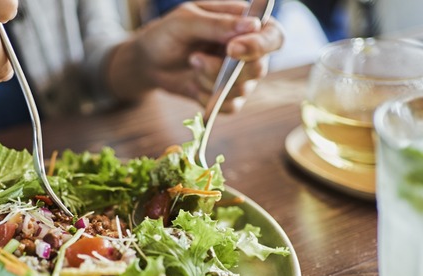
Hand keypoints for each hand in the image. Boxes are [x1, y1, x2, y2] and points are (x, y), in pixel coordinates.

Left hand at [129, 1, 283, 111]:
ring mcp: (240, 76)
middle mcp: (249, 51)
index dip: (259, 46)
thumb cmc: (168, 34)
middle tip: (195, 57)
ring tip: (191, 62)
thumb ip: (218, 24)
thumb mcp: (186, 21)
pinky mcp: (228, 96)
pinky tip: (194, 84)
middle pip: (258, 68)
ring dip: (210, 81)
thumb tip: (252, 25)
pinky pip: (230, 106)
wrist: (149, 61)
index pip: (273, 37)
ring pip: (241, 89)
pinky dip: (208, 99)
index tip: (232, 49)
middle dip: (223, 69)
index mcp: (246, 24)